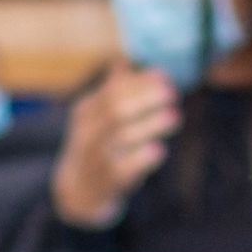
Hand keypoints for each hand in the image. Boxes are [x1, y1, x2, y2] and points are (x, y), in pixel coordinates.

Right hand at [53, 64, 181, 227]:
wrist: (77, 192)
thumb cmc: (97, 146)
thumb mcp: (98, 118)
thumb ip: (113, 90)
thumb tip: (126, 59)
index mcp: (86, 112)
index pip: (112, 91)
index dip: (140, 83)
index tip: (165, 76)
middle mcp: (88, 133)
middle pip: (115, 111)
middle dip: (145, 99)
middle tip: (172, 93)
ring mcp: (96, 159)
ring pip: (121, 138)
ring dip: (150, 126)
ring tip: (175, 117)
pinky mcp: (107, 183)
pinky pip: (123, 170)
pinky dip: (142, 159)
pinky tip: (159, 150)